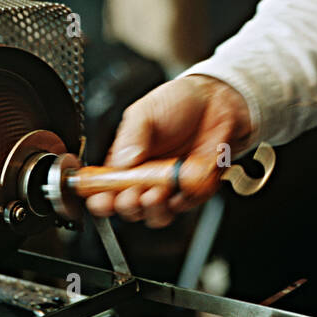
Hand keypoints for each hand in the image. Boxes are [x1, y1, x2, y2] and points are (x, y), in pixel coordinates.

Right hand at [82, 75, 253, 228]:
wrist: (216, 101)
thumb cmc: (178, 103)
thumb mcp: (144, 112)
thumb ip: (129, 137)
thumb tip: (120, 162)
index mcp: (126, 160)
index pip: (105, 187)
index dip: (100, 198)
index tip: (101, 199)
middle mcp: (145, 177)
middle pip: (128, 208)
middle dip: (126, 206)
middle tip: (131, 193)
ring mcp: (168, 186)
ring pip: (154, 215)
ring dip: (152, 209)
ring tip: (154, 192)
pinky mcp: (192, 190)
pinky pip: (183, 207)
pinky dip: (179, 203)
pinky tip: (177, 187)